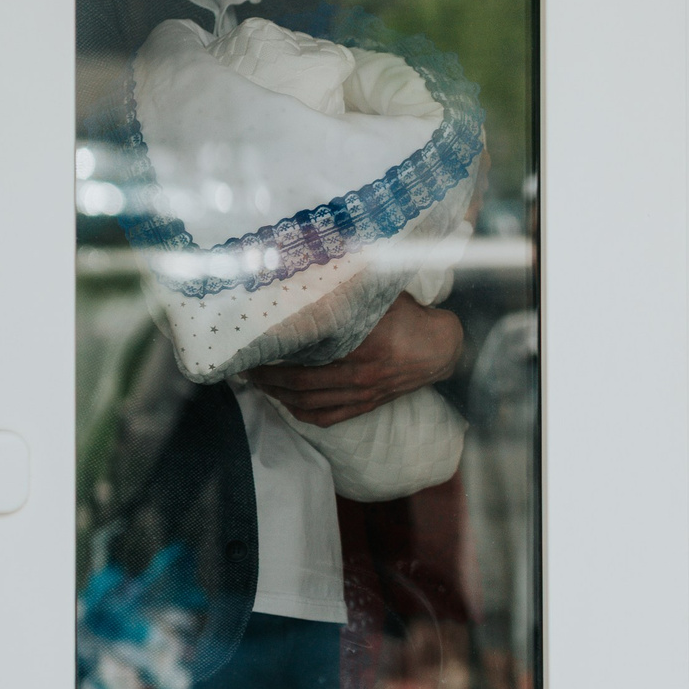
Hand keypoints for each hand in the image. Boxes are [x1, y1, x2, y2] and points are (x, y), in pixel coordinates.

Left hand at [244, 295, 463, 425]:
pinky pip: (327, 417)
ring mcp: (363, 393)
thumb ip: (353, 290)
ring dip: (279, 396)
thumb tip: (318, 271)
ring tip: (260, 384)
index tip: (256, 345)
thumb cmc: (411, 318)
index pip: (309, 353)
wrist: (442, 349)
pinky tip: (287, 404)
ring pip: (309, 403)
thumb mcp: (384, 298)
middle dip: (268, 377)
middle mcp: (360, 374)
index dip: (278, 353)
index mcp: (364, 345)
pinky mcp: (367, 404)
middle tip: (247, 367)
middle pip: (301, 383)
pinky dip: (302, 413)